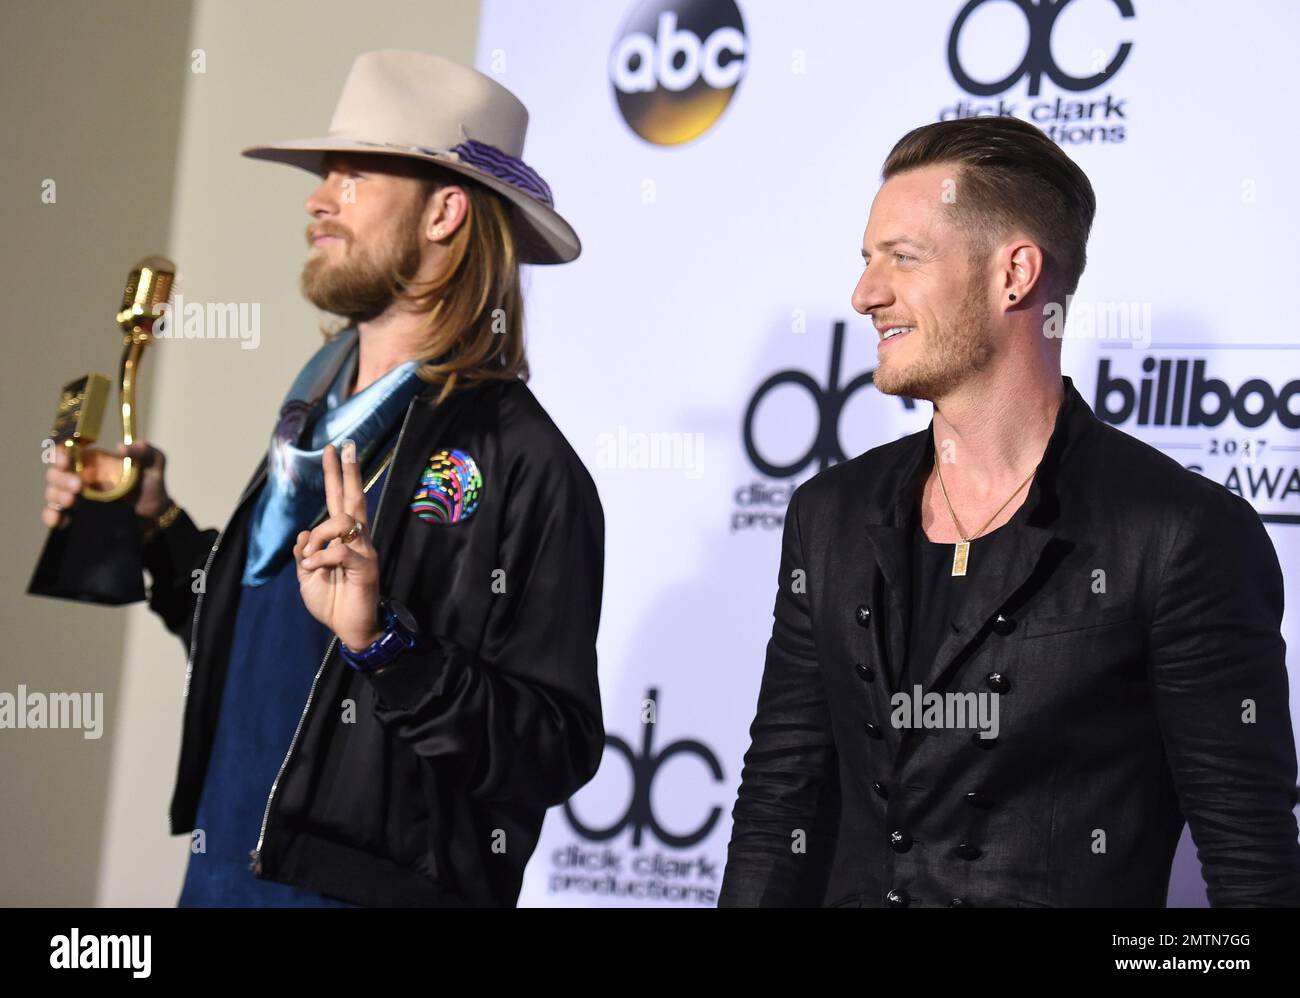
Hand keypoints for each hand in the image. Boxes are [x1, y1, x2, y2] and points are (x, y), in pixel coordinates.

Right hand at [40, 438, 171, 530]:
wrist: (155, 515)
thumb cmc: (151, 484)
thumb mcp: (154, 464)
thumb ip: (145, 451)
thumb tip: (122, 446)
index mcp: (92, 460)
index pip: (65, 450)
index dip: (58, 453)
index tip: (66, 460)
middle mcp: (79, 476)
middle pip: (54, 473)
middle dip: (60, 478)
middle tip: (78, 486)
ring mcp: (76, 496)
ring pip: (52, 492)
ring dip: (57, 496)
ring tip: (73, 501)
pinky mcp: (77, 514)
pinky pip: (55, 514)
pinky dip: (52, 516)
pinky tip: (60, 520)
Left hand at [292, 442, 382, 651]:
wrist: (350, 629)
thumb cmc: (331, 602)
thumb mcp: (306, 574)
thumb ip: (305, 551)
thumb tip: (305, 532)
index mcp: (342, 539)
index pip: (340, 500)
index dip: (337, 476)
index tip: (334, 450)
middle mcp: (357, 540)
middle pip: (354, 498)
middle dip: (348, 472)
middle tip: (345, 446)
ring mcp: (364, 551)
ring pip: (342, 521)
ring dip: (318, 536)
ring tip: (308, 558)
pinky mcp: (366, 566)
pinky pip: (340, 550)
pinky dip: (321, 557)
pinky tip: (314, 568)